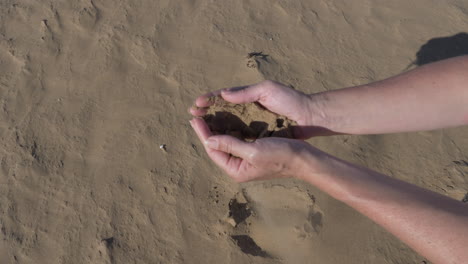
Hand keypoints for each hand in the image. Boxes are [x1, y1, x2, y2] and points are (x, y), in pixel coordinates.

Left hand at [189, 118, 314, 181]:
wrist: (304, 159)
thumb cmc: (280, 155)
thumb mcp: (253, 151)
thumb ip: (230, 145)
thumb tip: (208, 140)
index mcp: (236, 170)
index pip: (213, 150)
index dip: (202, 133)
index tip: (194, 118)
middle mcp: (238, 167)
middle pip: (216, 146)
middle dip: (206, 131)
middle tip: (196, 114)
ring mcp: (246, 160)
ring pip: (225, 142)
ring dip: (216, 129)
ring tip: (206, 115)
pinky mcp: (253, 152)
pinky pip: (235, 140)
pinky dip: (228, 129)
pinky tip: (224, 120)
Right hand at [190, 80, 325, 138]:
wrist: (311, 116)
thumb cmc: (291, 100)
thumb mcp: (268, 90)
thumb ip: (246, 92)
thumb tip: (223, 94)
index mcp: (249, 96)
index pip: (224, 98)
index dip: (209, 100)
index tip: (196, 104)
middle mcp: (248, 110)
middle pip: (222, 111)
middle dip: (207, 113)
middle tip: (192, 115)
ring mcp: (253, 123)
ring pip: (228, 125)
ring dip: (213, 126)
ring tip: (199, 127)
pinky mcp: (258, 135)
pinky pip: (239, 137)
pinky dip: (227, 137)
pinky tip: (217, 140)